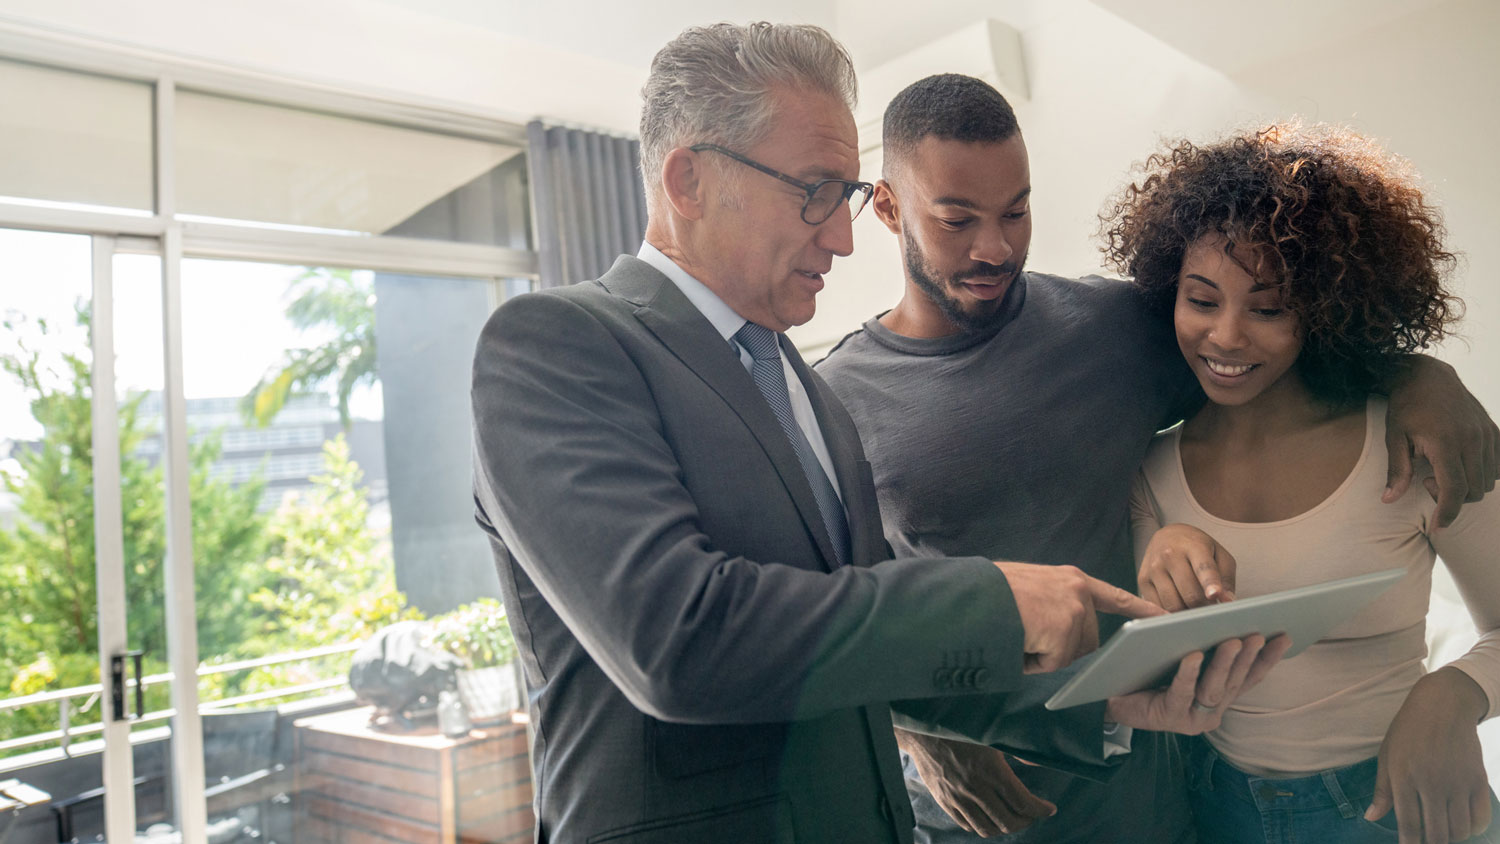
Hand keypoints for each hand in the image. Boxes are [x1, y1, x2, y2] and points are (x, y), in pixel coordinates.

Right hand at [896, 728, 1055, 835]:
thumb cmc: (961, 730)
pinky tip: (989, 817)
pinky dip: (982, 826)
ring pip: (988, 828)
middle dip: (1026, 820)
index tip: (1049, 809)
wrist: (924, 732)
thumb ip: (1017, 752)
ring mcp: (958, 798)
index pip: (1023, 802)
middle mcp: (976, 789)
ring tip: (1012, 818)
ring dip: (1005, 828)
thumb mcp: (992, 735)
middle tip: (1032, 813)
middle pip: (1009, 821)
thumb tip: (1038, 762)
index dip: (1040, 809)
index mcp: (991, 771)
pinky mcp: (945, 802)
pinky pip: (967, 825)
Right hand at [994, 562, 1165, 673]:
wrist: (973, 597)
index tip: (1166, 618)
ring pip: (1068, 654)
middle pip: (1087, 639)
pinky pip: (1052, 664)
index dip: (1142, 609)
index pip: (1115, 596)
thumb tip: (1060, 626)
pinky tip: (1017, 642)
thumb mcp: (1032, 584)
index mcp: (1072, 578)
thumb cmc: (991, 592)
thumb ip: (1055, 599)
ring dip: (1043, 654)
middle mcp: (1079, 593)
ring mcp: (1073, 613)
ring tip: (1018, 634)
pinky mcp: (1063, 633)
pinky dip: (1032, 661)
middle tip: (1029, 633)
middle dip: (1060, 646)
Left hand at [1105, 633, 1290, 732]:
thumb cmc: (1152, 675)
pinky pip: (1182, 692)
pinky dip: (1189, 673)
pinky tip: (1193, 656)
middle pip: (1234, 680)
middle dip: (1248, 656)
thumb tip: (1230, 621)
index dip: (1268, 658)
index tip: (1284, 636)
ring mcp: (1193, 717)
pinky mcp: (1171, 717)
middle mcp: (1211, 710)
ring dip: (1224, 663)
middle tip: (1256, 633)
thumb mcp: (1185, 660)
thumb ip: (1207, 650)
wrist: (1113, 696)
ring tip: (1232, 641)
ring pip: (1213, 688)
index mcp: (1219, 696)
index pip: (1250, 676)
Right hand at [1138, 524, 1236, 610]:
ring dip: (1187, 612)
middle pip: (1190, 594)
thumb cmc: (1197, 548)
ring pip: (1173, 605)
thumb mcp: (1219, 554)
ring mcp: (1153, 568)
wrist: (1167, 536)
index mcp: (1193, 547)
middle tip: (1210, 608)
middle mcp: (1169, 556)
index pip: (1203, 568)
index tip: (1215, 595)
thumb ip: (1226, 578)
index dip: (1210, 583)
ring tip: (1194, 606)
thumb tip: (1226, 601)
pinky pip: (1158, 607)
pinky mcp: (1142, 580)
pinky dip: (1171, 612)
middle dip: (1204, 607)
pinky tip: (1179, 605)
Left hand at [1365, 668, 1491, 843]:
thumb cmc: (1409, 730)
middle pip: (1436, 833)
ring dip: (1450, 837)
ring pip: (1459, 829)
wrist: (1443, 705)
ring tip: (1442, 833)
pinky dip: (1473, 829)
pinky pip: (1481, 817)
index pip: (1409, 824)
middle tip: (1427, 841)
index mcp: (1404, 777)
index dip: (1410, 843)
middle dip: (1431, 843)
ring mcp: (1458, 783)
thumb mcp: (1387, 755)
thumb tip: (1371, 818)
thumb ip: (1382, 790)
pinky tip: (1463, 827)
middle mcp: (1432, 783)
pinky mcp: (1478, 779)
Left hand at [1384, 355, 1499, 526]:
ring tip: (1441, 470)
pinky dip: (1482, 475)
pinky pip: (1497, 466)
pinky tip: (1460, 465)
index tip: (1436, 527)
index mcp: (1445, 442)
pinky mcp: (1494, 431)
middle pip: (1473, 490)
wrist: (1427, 376)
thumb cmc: (1406, 407)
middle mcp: (1472, 439)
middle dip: (1451, 498)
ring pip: (1487, 481)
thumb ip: (1396, 470)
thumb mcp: (1394, 437)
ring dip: (1467, 487)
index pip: (1454, 490)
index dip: (1446, 514)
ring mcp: (1486, 435)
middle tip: (1427, 481)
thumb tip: (1388, 500)